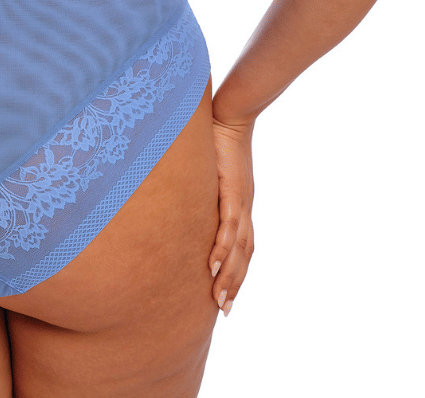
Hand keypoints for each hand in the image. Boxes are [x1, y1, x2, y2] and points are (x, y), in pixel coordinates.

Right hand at [208, 115, 254, 316]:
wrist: (230, 114)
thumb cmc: (216, 135)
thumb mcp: (208, 168)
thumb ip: (200, 185)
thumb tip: (179, 192)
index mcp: (240, 204)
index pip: (244, 247)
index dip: (238, 272)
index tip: (227, 296)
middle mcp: (244, 207)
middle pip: (245, 255)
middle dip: (235, 284)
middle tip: (224, 311)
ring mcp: (240, 200)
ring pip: (239, 247)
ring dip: (229, 275)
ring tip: (219, 300)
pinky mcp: (232, 190)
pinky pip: (228, 225)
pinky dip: (223, 248)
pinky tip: (214, 265)